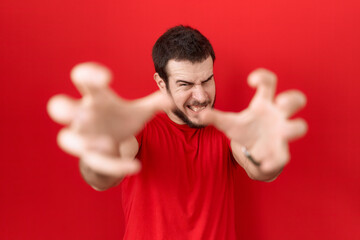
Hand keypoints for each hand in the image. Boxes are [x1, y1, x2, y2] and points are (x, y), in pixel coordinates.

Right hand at [47, 62, 172, 176]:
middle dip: (64, 108)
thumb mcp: (139, 112)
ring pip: (65, 139)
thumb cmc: (121, 119)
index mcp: (94, 98)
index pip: (81, 79)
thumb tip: (170, 99)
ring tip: (108, 143)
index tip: (107, 77)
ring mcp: (82, 136)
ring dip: (82, 142)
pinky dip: (114, 165)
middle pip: (58, 107)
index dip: (88, 74)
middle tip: (84, 111)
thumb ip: (154, 104)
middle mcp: (82, 115)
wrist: (114, 143)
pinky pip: (95, 161)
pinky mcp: (88, 155)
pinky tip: (135, 166)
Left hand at [200, 69, 306, 175]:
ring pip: (299, 127)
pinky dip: (273, 161)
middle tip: (280, 103)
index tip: (250, 81)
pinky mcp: (281, 152)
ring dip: (294, 129)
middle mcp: (278, 116)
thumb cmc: (243, 130)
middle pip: (296, 100)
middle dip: (292, 99)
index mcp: (264, 104)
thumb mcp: (228, 123)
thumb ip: (215, 118)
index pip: (270, 83)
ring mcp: (283, 133)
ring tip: (281, 133)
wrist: (251, 152)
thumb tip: (200, 114)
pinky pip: (284, 156)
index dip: (264, 77)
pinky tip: (263, 163)